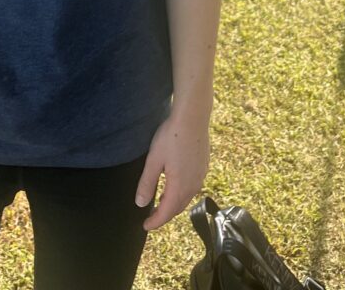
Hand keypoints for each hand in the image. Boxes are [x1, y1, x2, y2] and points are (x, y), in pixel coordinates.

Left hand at [134, 107, 209, 231]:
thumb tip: (140, 204)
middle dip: (164, 215)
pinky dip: (182, 193)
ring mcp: (200, 176)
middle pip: (177, 208)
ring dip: (174, 204)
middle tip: (151, 216)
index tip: (145, 225)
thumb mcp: (153, 160)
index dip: (155, 222)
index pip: (166, 213)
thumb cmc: (171, 137)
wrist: (193, 118)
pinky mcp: (204, 166)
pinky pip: (193, 187)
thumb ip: (147, 183)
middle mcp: (193, 185)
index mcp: (179, 187)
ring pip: (186, 198)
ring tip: (162, 202)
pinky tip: (176, 185)